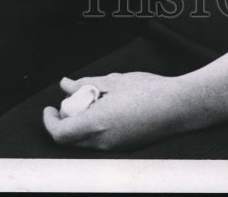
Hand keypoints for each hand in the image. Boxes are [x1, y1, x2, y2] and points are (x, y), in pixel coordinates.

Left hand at [43, 72, 192, 151]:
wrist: (178, 107)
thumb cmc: (149, 91)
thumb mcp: (114, 81)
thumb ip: (86, 84)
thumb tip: (67, 85)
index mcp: (96, 123)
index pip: (60, 133)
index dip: (49, 122)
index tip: (49, 109)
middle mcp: (102, 141)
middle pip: (70, 139)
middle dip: (64, 121)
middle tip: (69, 103)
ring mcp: (114, 147)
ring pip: (84, 141)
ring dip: (79, 123)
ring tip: (91, 101)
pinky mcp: (123, 147)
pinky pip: (99, 141)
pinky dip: (94, 127)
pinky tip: (106, 108)